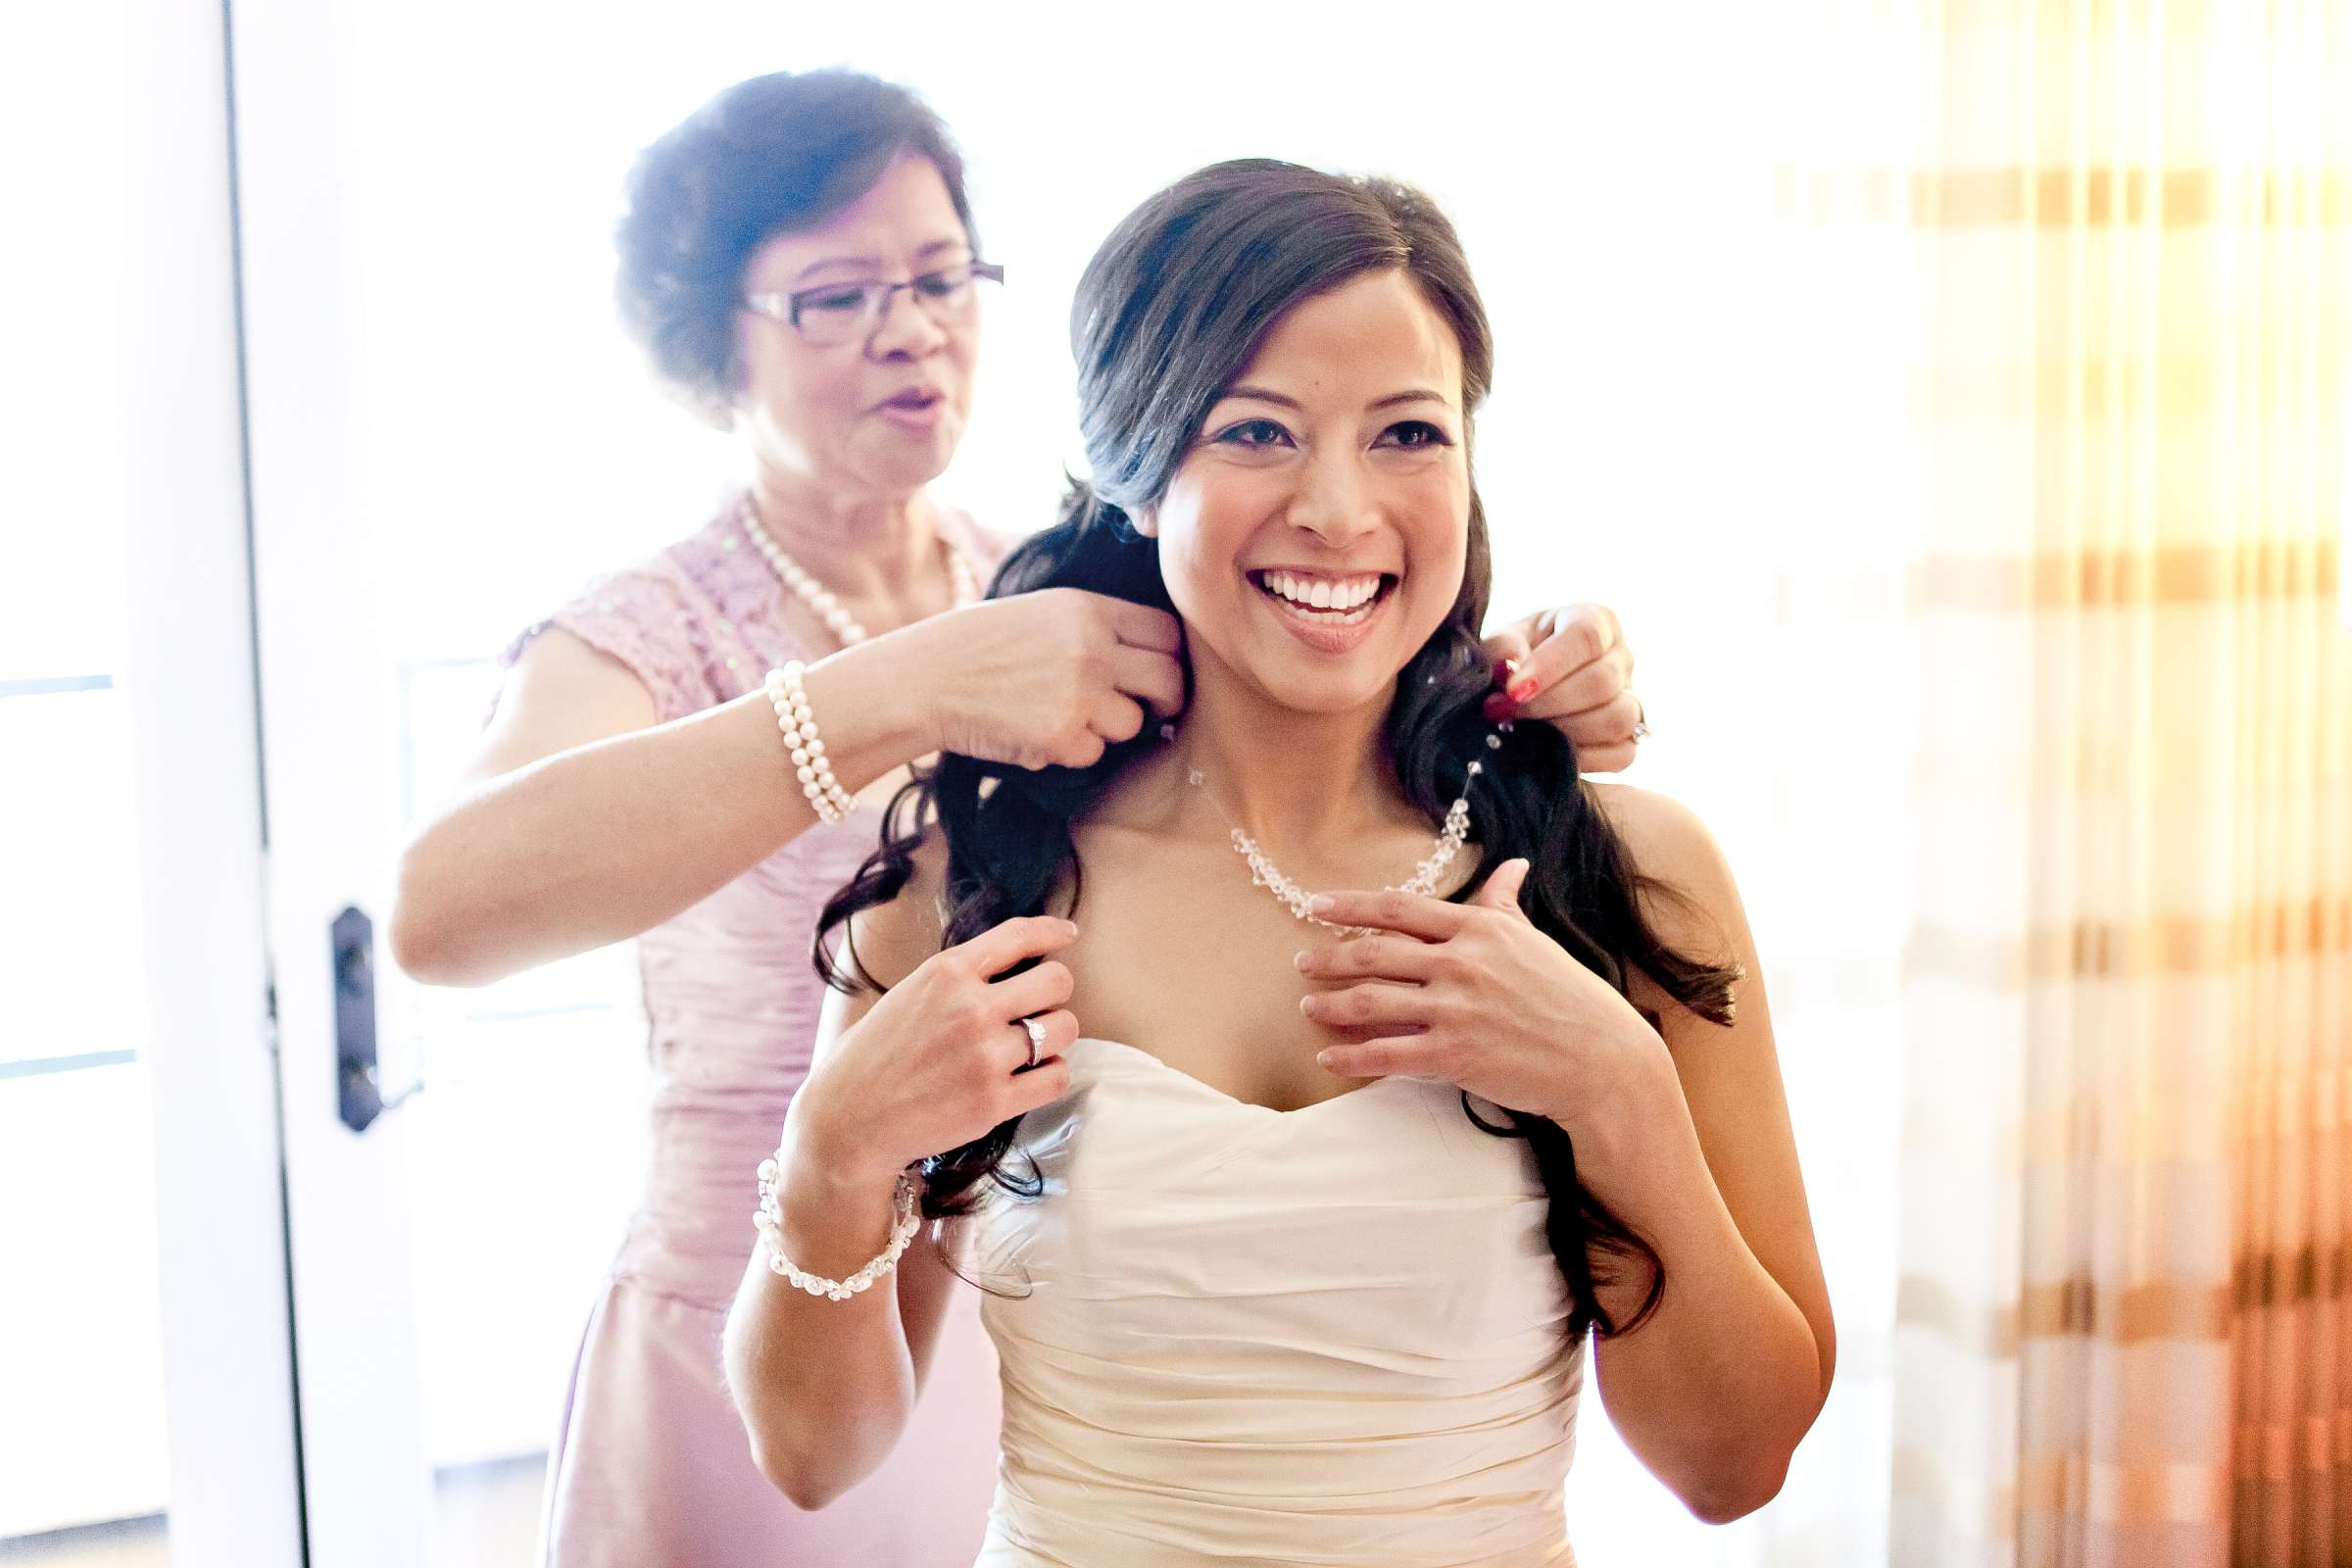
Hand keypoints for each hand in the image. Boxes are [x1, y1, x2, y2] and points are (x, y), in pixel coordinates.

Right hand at [791, 916, 1081, 1181]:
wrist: (848, 1120)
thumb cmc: (876, 1055)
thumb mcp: (911, 993)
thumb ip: (961, 977)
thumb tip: (1020, 963)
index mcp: (946, 972)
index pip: (1019, 935)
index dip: (1053, 931)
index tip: (1068, 935)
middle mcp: (970, 1008)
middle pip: (1057, 981)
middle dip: (1053, 992)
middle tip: (1036, 1009)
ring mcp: (985, 1056)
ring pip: (1065, 1029)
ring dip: (1055, 1036)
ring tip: (1030, 1047)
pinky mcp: (994, 1101)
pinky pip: (1057, 1077)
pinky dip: (1050, 1076)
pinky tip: (1029, 1078)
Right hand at [915, 589, 1185, 769]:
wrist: (925, 680)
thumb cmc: (980, 646)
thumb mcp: (1043, 611)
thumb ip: (1096, 628)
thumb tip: (1151, 659)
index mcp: (1089, 609)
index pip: (1167, 633)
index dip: (1169, 658)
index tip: (1157, 674)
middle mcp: (1092, 648)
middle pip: (1169, 680)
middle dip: (1165, 701)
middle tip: (1148, 711)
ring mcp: (1079, 694)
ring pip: (1132, 724)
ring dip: (1108, 729)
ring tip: (1064, 716)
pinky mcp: (1061, 736)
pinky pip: (1094, 754)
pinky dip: (1071, 751)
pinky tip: (1036, 732)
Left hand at [1292, 861, 1663, 1131]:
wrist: (1602, 1060)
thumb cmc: (1571, 998)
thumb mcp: (1535, 941)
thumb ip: (1506, 905)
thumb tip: (1510, 864)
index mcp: (1478, 929)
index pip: (1399, 908)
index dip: (1351, 905)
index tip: (1316, 903)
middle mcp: (1461, 963)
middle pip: (1375, 953)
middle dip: (1329, 956)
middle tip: (1301, 960)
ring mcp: (1455, 1009)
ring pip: (1371, 1002)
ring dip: (1330, 1004)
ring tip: (1308, 1005)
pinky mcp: (1454, 1055)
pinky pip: (1386, 1055)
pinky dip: (1350, 1057)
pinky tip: (1327, 1058)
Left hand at [1481, 604, 1642, 772]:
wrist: (1523, 690)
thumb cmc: (1516, 658)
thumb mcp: (1503, 642)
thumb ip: (1502, 648)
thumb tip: (1510, 665)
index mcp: (1595, 620)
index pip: (1586, 636)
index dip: (1550, 666)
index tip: (1514, 690)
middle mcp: (1621, 657)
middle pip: (1602, 681)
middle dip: (1549, 703)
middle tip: (1508, 712)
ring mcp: (1631, 698)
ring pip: (1618, 718)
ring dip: (1567, 731)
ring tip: (1528, 732)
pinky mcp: (1630, 737)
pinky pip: (1622, 754)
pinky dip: (1585, 758)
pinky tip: (1550, 751)